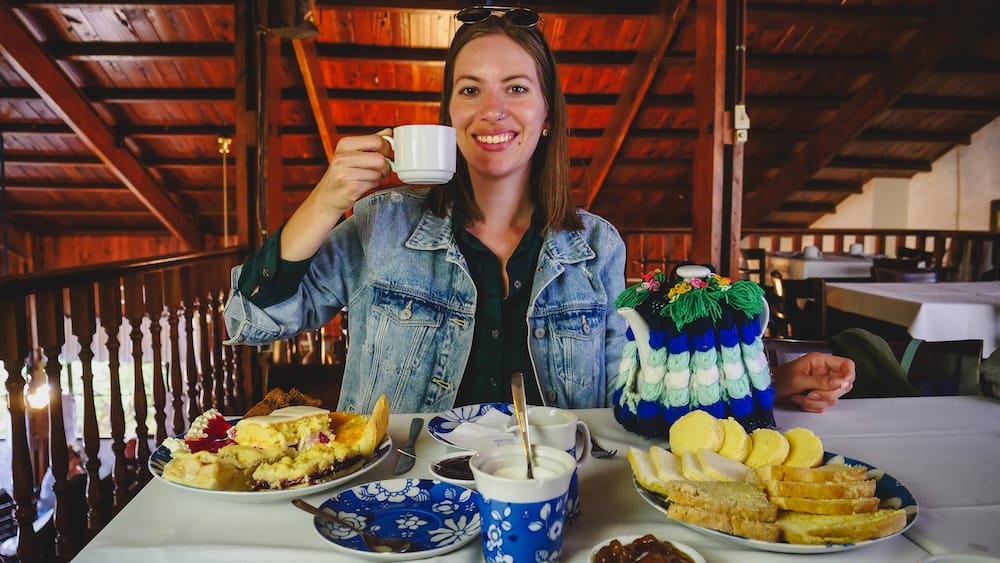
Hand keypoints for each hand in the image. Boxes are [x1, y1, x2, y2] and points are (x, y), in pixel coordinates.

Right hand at [281, 129, 392, 260]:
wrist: (326, 198)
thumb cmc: (342, 175)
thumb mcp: (352, 153)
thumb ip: (371, 142)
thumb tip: (389, 132)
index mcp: (345, 144)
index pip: (377, 140)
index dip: (387, 148)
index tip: (386, 154)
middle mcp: (343, 157)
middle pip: (380, 158)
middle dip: (387, 166)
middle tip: (384, 169)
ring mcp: (345, 172)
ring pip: (378, 172)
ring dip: (380, 177)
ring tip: (372, 177)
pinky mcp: (350, 187)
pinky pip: (373, 183)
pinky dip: (374, 184)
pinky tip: (366, 184)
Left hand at [772, 352, 854, 412]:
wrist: (766, 391)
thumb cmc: (777, 379)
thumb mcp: (798, 379)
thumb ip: (821, 381)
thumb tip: (841, 381)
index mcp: (821, 362)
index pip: (847, 365)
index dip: (849, 375)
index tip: (842, 384)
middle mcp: (824, 372)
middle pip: (843, 385)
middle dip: (827, 393)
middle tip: (811, 393)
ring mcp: (821, 385)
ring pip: (833, 398)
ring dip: (815, 401)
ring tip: (799, 396)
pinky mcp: (817, 396)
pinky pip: (824, 405)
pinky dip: (811, 406)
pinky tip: (799, 400)